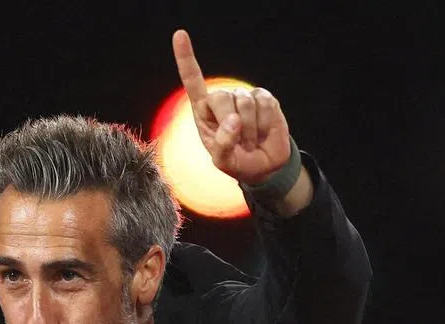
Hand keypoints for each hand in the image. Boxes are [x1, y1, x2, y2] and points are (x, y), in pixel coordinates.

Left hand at [172, 29, 292, 185]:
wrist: (264, 166)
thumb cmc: (237, 163)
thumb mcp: (223, 162)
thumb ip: (222, 145)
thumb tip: (234, 120)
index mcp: (204, 112)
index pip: (193, 82)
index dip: (186, 58)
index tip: (179, 35)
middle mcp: (222, 100)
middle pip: (221, 97)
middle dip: (230, 124)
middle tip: (239, 144)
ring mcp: (243, 97)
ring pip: (245, 103)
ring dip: (250, 130)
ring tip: (250, 141)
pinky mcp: (264, 98)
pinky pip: (264, 104)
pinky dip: (264, 124)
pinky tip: (262, 133)